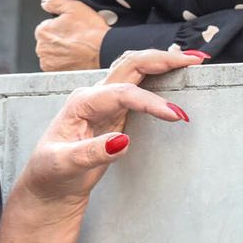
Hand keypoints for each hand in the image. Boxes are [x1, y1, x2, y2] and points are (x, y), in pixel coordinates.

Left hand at [18, 47, 202, 207]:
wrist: (48, 183)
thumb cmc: (51, 173)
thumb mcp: (64, 165)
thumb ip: (92, 153)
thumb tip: (122, 141)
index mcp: (81, 103)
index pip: (122, 94)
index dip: (150, 102)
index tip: (175, 115)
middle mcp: (94, 96)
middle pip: (131, 66)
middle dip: (162, 59)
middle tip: (193, 60)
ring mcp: (105, 102)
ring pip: (135, 70)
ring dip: (162, 62)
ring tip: (191, 60)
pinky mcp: (115, 112)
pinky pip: (139, 86)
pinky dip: (158, 76)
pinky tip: (174, 73)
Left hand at [35, 0, 109, 71]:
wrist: (103, 51)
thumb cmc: (90, 31)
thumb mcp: (73, 7)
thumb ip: (54, 2)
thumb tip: (45, 2)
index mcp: (42, 31)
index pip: (46, 26)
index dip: (60, 25)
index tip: (71, 27)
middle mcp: (42, 48)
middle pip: (48, 40)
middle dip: (59, 37)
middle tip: (76, 36)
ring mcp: (48, 62)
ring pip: (52, 52)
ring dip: (61, 50)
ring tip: (77, 46)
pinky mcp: (56, 72)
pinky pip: (57, 64)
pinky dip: (64, 61)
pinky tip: (75, 56)